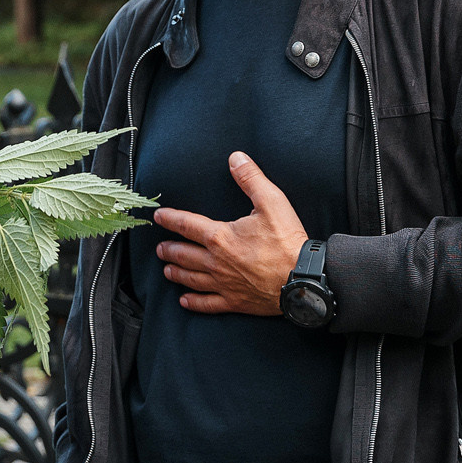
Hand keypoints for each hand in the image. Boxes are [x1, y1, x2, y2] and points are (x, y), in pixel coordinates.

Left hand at [152, 152, 308, 315]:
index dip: (170, 219)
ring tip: (166, 270)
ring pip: (191, 279)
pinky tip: (185, 301)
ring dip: (176, 273)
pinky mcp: (235, 301)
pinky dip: (194, 302)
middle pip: (184, 254)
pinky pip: (208, 303)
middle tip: (159, 248)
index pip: (187, 225)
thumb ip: (251, 179)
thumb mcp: (271, 202)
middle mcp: (216, 262)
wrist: (303, 279)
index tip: (158, 216)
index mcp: (220, 237)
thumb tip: (235, 158)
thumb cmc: (287, 241)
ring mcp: (224, 284)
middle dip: (169, 249)